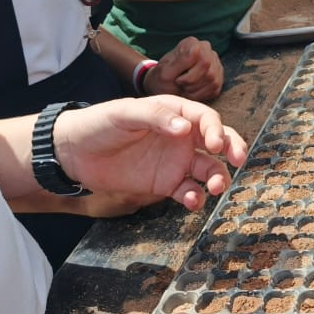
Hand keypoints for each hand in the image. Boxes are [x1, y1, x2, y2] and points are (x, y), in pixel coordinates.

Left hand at [54, 97, 248, 211]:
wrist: (74, 152)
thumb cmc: (99, 124)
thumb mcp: (124, 114)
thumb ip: (155, 117)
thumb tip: (186, 128)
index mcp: (174, 113)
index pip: (205, 118)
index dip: (216, 130)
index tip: (215, 145)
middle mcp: (181, 136)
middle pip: (217, 142)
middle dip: (232, 149)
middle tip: (239, 160)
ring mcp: (175, 161)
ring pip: (208, 168)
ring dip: (217, 177)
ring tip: (215, 188)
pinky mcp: (165, 184)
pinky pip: (188, 190)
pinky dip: (195, 196)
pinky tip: (191, 200)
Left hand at [143, 37, 223, 101]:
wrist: (165, 90)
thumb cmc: (163, 80)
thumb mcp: (166, 72)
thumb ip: (181, 60)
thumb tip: (196, 48)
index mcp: (192, 44)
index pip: (202, 59)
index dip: (190, 75)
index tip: (178, 79)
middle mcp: (207, 50)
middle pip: (209, 70)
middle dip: (192, 83)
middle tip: (181, 85)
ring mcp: (215, 64)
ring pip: (213, 80)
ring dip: (196, 90)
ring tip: (184, 88)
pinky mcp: (218, 78)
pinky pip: (215, 89)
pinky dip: (201, 95)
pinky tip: (192, 92)